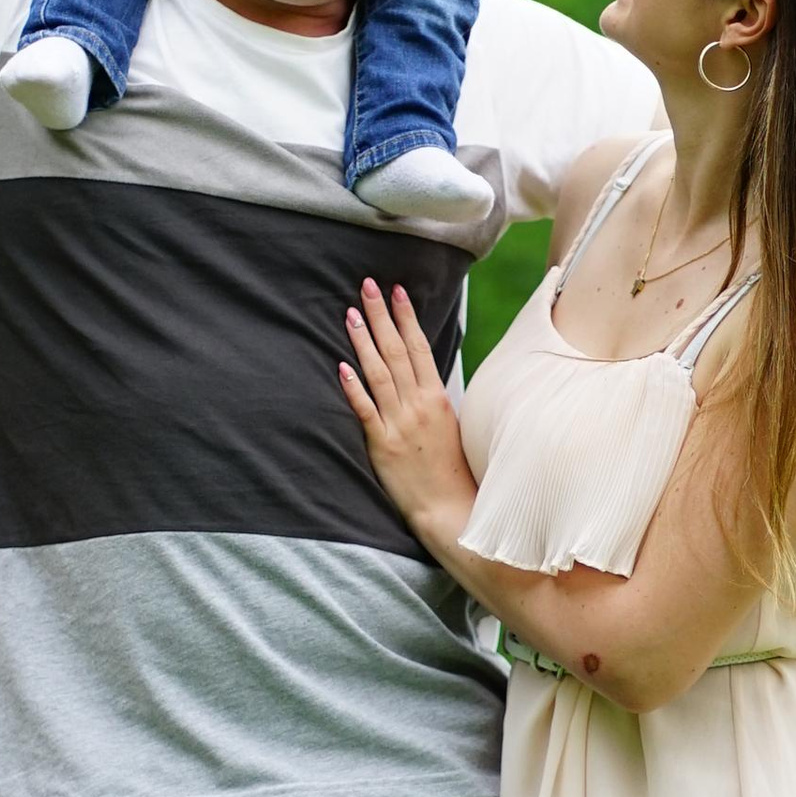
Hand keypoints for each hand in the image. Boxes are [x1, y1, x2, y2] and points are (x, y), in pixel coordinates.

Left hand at [339, 280, 478, 542]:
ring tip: (350, 313)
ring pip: (379, 373)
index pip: (419, 347)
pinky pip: (366, 411)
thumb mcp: (453, 426)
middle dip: (382, 316)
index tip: (397, 291)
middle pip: (396, 351)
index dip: (406, 317)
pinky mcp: (383, 445)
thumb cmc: (454, 470)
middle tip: (367, 285)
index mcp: (438, 398)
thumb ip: (435, 399)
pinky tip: (341, 366)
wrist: (450, 510)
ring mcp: (400, 424)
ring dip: (363, 340)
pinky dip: (354, 388)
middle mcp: (419, 405)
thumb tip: (422, 376)